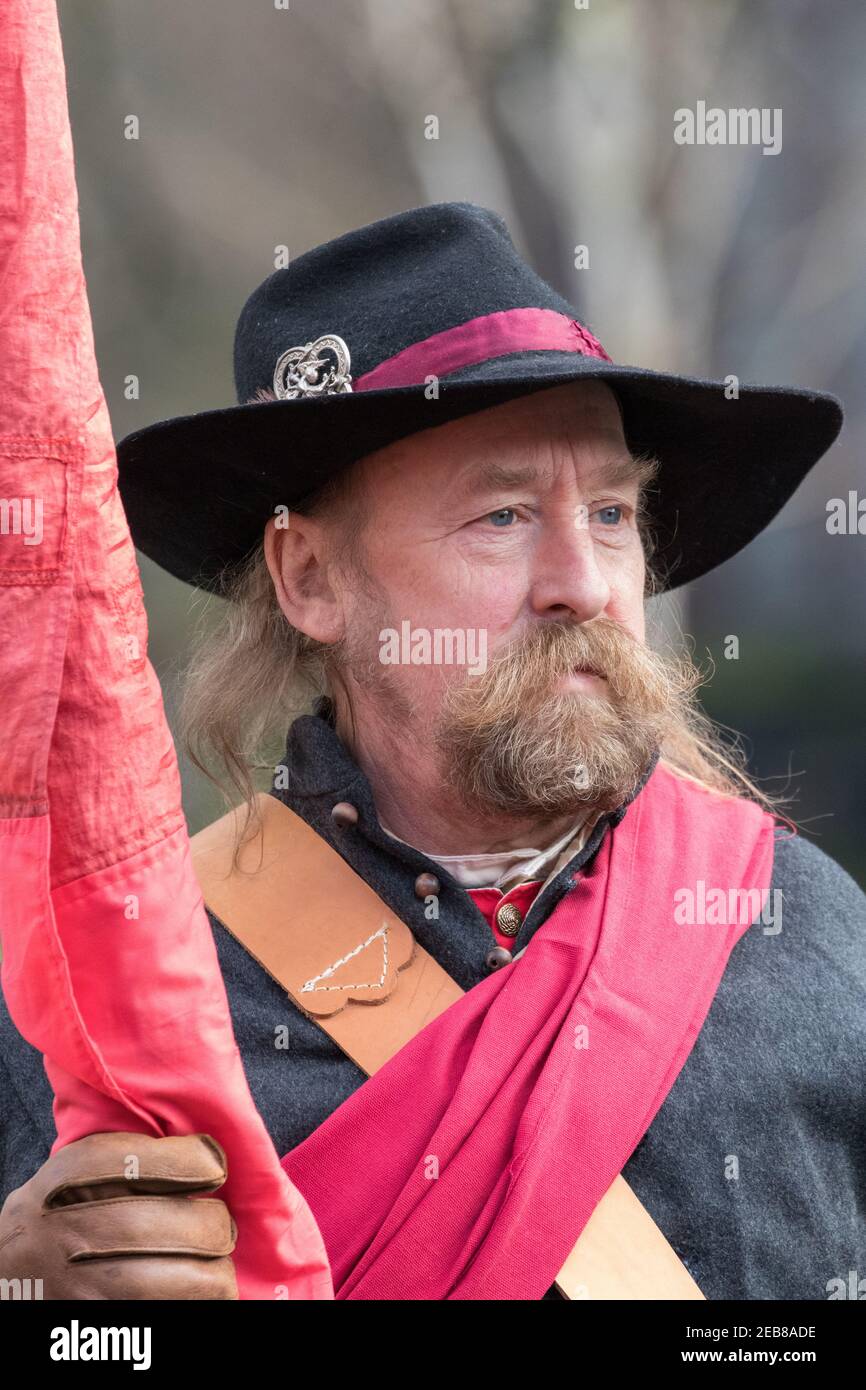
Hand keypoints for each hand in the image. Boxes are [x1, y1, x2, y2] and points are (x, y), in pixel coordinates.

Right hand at [0, 1131, 237, 1299]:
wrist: (13, 1267)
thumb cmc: (66, 1207)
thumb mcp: (80, 1170)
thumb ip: (131, 1157)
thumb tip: (207, 1152)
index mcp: (63, 1180)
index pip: (125, 1163)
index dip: (183, 1162)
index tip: (217, 1166)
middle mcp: (62, 1231)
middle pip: (145, 1226)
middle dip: (205, 1225)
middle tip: (225, 1226)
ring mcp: (71, 1283)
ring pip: (152, 1284)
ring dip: (205, 1276)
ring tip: (221, 1269)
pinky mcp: (90, 1322)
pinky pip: (151, 1314)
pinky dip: (186, 1305)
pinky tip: (201, 1294)